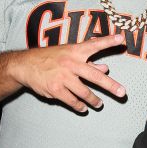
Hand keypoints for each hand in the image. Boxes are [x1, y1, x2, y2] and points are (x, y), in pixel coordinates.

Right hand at [8, 35, 125, 112]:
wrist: (24, 65)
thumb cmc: (49, 58)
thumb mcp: (67, 55)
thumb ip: (88, 62)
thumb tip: (106, 68)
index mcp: (74, 51)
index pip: (94, 45)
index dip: (108, 41)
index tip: (121, 39)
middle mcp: (70, 63)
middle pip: (94, 76)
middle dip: (110, 85)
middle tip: (122, 93)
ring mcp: (63, 78)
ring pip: (84, 92)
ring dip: (94, 100)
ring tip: (99, 104)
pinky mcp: (55, 90)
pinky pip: (72, 101)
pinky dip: (79, 106)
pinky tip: (83, 108)